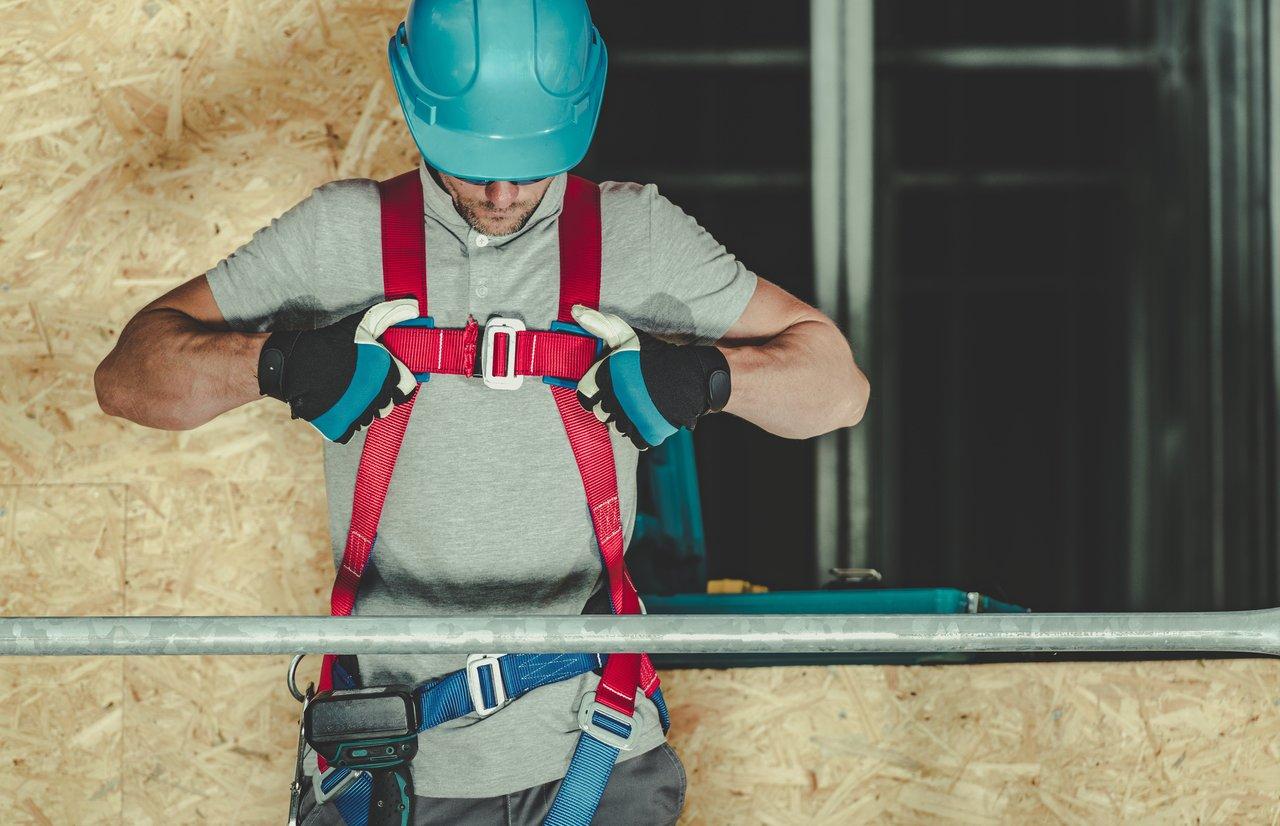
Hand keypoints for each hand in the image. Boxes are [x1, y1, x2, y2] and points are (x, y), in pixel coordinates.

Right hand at [258, 299, 418, 442]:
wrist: (292, 362)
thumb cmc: (329, 343)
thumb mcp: (362, 324)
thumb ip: (390, 315)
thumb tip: (414, 308)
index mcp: (386, 372)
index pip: (407, 387)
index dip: (397, 382)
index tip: (384, 378)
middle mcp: (377, 395)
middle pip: (388, 405)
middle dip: (378, 396)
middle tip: (361, 384)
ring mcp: (358, 413)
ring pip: (370, 418)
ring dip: (362, 409)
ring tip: (346, 393)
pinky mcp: (340, 427)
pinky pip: (350, 431)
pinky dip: (344, 422)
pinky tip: (336, 405)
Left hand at [571, 304, 730, 449]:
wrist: (692, 374)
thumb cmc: (656, 355)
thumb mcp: (628, 335)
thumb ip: (600, 324)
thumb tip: (576, 311)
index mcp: (607, 376)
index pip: (583, 395)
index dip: (593, 391)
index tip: (607, 387)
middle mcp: (616, 398)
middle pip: (600, 413)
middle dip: (610, 405)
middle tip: (626, 395)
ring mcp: (632, 417)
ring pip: (617, 427)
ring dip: (625, 419)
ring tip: (639, 405)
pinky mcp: (648, 432)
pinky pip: (636, 440)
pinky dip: (642, 432)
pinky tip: (649, 418)